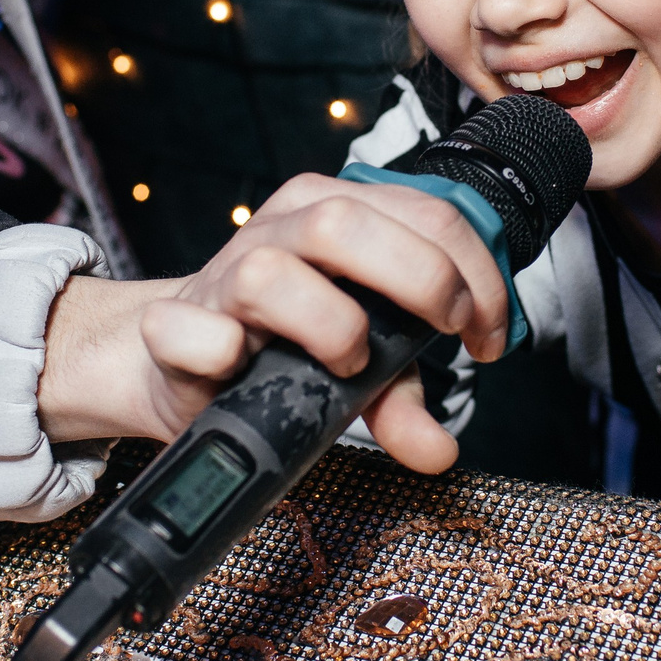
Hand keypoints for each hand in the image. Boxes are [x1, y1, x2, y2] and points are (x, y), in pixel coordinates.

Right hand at [35, 173, 512, 472]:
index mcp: (335, 213)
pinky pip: (188, 328)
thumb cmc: (280, 349)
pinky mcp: (172, 325)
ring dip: (327, 324)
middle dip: (419, 278)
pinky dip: (219, 349)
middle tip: (445, 333)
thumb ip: (400, 395)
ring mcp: (221, 274)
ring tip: (347, 361)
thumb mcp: (356, 366)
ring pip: (270, 270)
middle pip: (345, 222)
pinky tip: (244, 365)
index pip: (423, 212)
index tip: (487, 335)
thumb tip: (437, 449)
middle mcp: (279, 230)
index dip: (475, 273)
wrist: (178, 363)